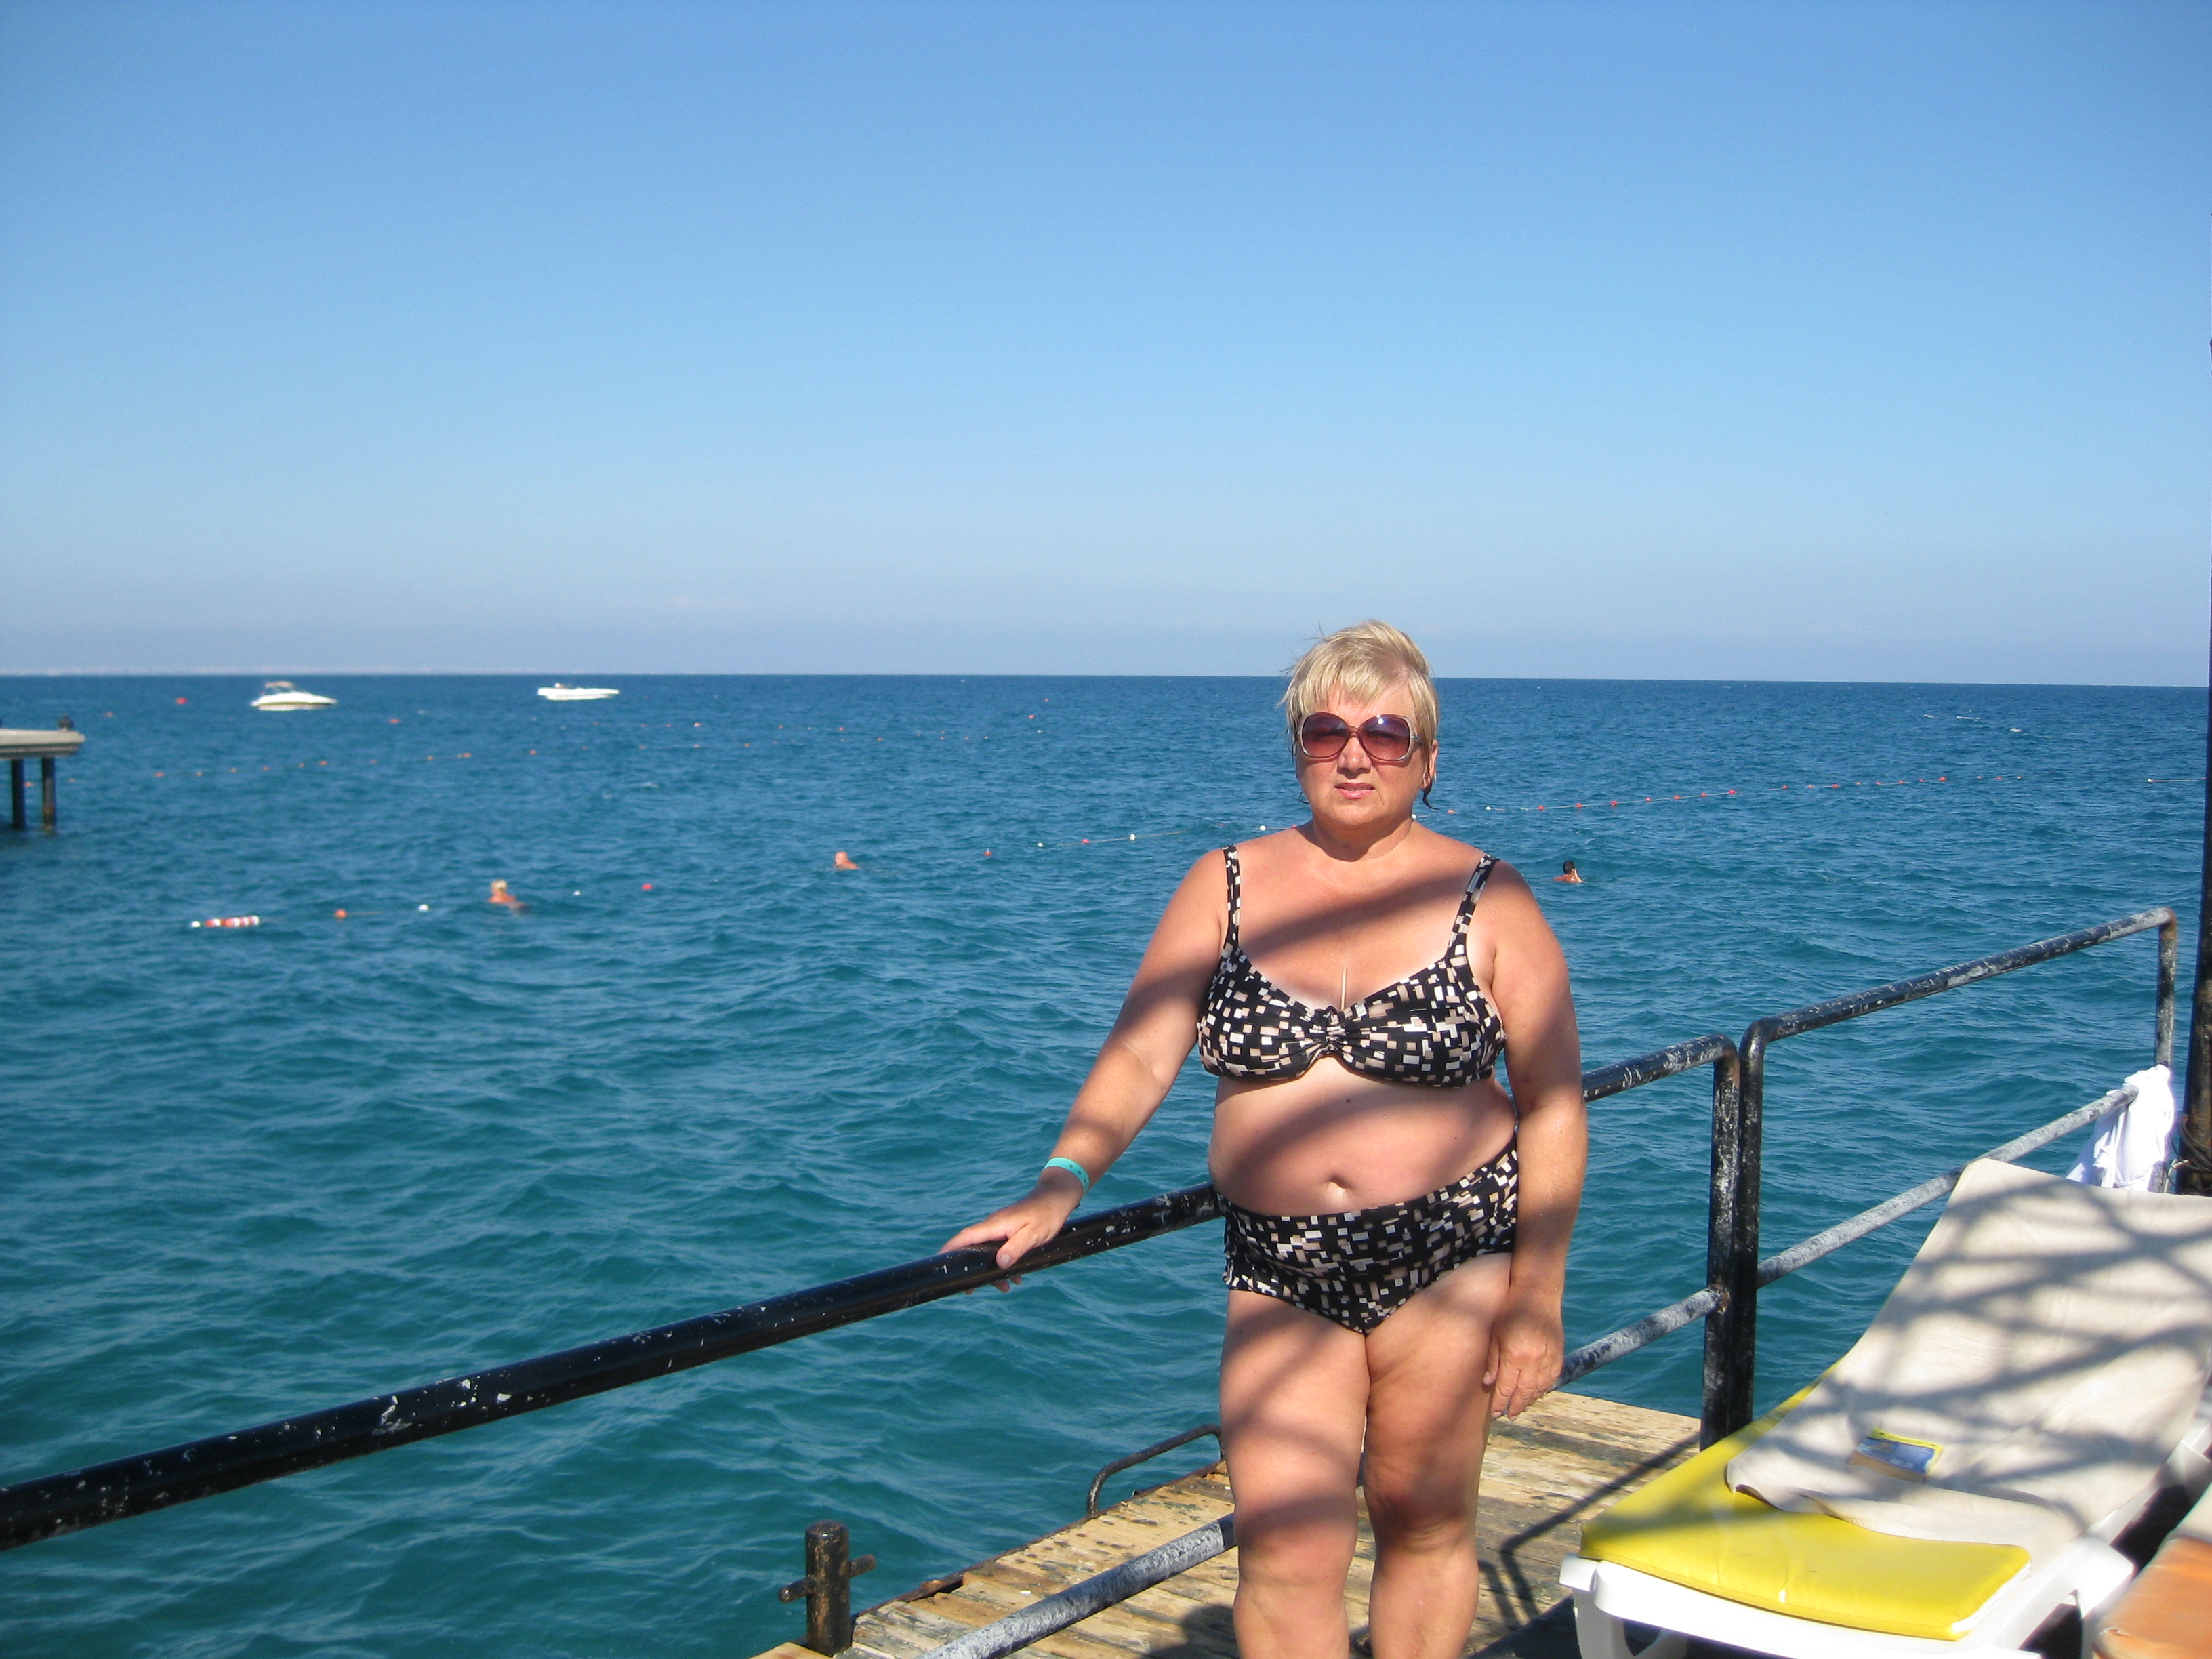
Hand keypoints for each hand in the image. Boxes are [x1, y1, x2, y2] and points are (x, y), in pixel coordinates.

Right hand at [939, 1182, 1080, 1291]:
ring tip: (1004, 1288)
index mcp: (995, 1225)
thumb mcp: (1033, 1235)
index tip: (939, 1263)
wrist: (1057, 1198)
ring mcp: (1000, 1228)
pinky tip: (1016, 1277)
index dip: (950, 1249)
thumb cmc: (1047, 1215)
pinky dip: (1004, 1264)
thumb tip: (999, 1264)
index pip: (965, 1237)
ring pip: (988, 1252)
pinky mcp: (1008, 1231)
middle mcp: (993, 1225)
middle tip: (970, 1290)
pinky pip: (999, 1249)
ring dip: (993, 1271)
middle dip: (971, 1268)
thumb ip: (1016, 1249)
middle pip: (973, 1248)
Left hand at [1484, 1291, 1563, 1418]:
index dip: (1500, 1404)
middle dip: (1515, 1407)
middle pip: (1524, 1393)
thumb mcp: (1495, 1333)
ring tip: (1520, 1407)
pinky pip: (1551, 1379)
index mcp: (1515, 1355)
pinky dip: (1543, 1389)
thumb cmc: (1511, 1310)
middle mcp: (1534, 1360)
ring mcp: (1548, 1358)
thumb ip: (1493, 1360)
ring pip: (1539, 1389)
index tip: (1495, 1414)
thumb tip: (1488, 1383)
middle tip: (1509, 1416)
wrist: (1538, 1293)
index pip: (1506, 1389)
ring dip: (1530, 1400)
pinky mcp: (1558, 1355)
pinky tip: (1536, 1393)